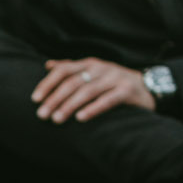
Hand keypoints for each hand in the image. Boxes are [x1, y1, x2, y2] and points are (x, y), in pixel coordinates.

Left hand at [33, 57, 155, 122]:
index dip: (47, 83)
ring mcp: (114, 78)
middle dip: (54, 99)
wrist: (148, 86)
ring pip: (87, 91)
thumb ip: (72, 69)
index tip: (34, 98)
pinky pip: (107, 100)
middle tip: (42, 114)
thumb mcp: (93, 72)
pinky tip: (80, 118)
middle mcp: (100, 68)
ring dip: (69, 105)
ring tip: (57, 119)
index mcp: (89, 64)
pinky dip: (93, 109)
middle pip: (72, 82)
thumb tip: (48, 66)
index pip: (63, 70)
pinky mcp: (127, 90)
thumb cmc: (114, 82)